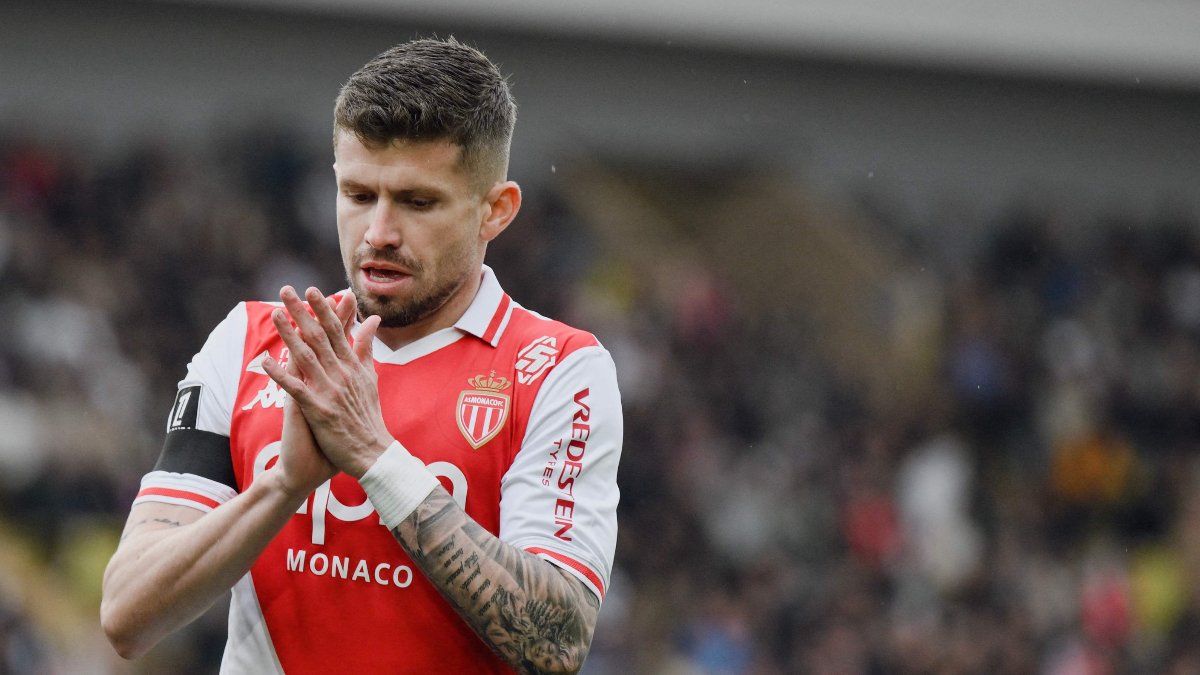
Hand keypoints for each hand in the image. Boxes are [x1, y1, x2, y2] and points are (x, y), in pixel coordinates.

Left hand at [261, 286, 391, 478]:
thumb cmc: (369, 417)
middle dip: (302, 312)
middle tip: (286, 291)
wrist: (372, 453)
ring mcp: (330, 391)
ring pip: (306, 356)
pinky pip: (296, 389)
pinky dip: (281, 374)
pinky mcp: (319, 410)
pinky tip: (266, 361)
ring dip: (289, 334)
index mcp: (353, 366)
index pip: (337, 331)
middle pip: (319, 337)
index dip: (323, 310)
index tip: (311, 290)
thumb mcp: (370, 378)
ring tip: (275, 315)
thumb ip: (366, 348)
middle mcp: (342, 374)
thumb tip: (372, 321)